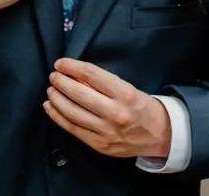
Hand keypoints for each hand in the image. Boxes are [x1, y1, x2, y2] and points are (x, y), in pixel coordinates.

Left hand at [43, 58, 170, 159]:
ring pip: (72, 113)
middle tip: (53, 76)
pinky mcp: (99, 145)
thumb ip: (102, 83)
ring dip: (57, 99)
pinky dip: (58, 117)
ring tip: (51, 90)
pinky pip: (73, 129)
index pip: (91, 75)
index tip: (60, 63)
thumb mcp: (127, 87)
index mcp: (124, 93)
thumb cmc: (140, 105)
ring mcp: (106, 131)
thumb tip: (74, 74)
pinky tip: (50, 107)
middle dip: (61, 82)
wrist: (158, 135)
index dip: (72, 67)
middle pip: (79, 94)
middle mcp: (115, 113)